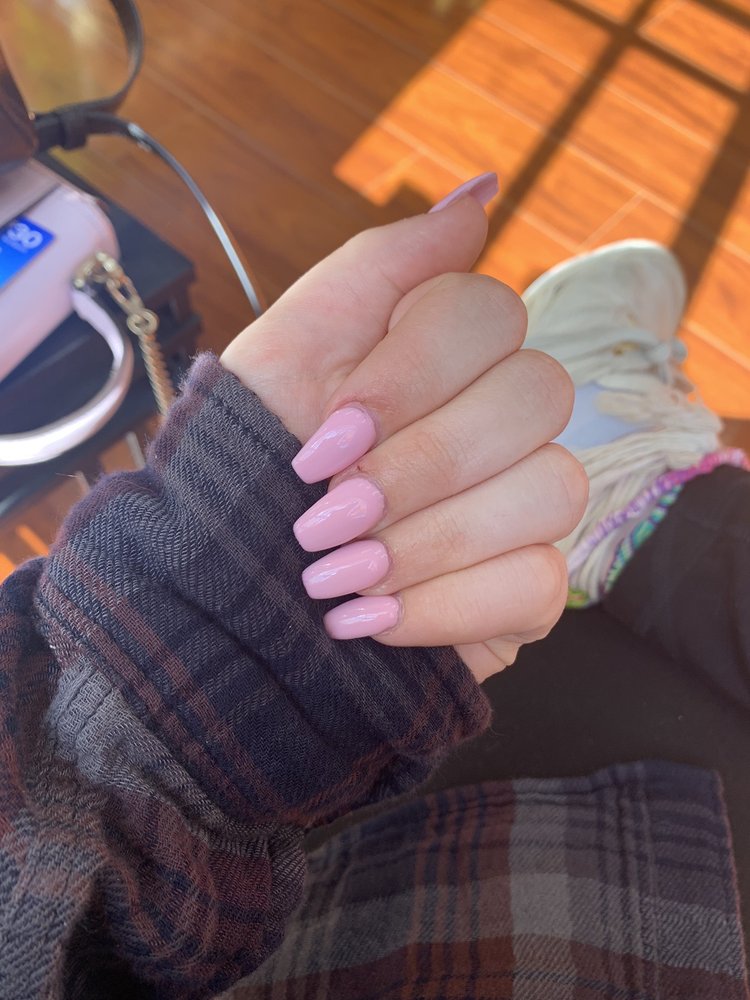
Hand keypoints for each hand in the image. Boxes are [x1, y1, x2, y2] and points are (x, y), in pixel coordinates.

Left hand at [221, 188, 586, 681]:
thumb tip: (484, 192)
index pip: (491, 315)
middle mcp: (501, 421)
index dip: (412, 374)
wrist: (221, 585)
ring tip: (333, 575)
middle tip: (325, 512)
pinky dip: (444, 607)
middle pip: (539, 396)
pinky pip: (542, 586)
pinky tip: (369, 619)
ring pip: (553, 489)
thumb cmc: (250, 459)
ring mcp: (523, 505)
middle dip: (421, 464)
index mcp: (447, 355)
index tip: (325, 435)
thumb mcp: (291, 348)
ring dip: (429, 541)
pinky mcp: (525, 590)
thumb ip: (384, 265)